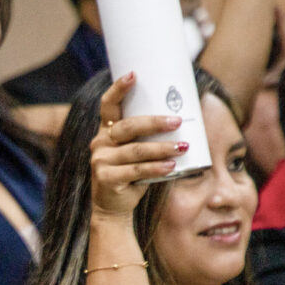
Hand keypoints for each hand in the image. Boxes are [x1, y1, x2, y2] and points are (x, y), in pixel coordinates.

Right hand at [90, 73, 185, 219]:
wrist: (113, 209)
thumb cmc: (131, 176)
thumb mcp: (135, 152)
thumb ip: (147, 138)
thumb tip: (185, 120)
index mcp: (105, 132)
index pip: (108, 105)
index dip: (119, 89)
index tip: (134, 75)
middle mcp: (99, 143)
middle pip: (128, 126)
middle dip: (155, 123)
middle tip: (177, 121)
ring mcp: (100, 161)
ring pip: (136, 150)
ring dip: (162, 148)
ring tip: (183, 146)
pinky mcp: (106, 179)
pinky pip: (136, 171)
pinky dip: (156, 168)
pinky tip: (172, 166)